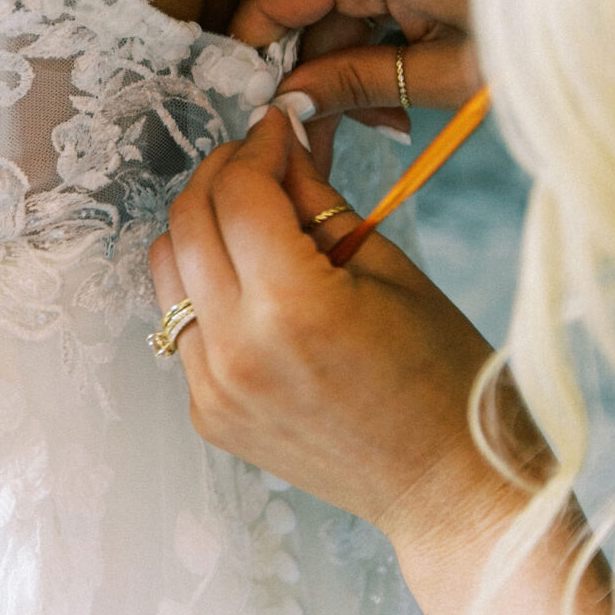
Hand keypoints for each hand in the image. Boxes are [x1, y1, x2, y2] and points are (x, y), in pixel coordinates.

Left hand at [151, 107, 505, 539]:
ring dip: (200, 228)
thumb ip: (317, 201)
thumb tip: (279, 141)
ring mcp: (213, 389)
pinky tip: (254, 285)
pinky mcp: (207, 414)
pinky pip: (182, 324)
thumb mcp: (390, 268)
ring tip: (251, 218)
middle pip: (187, 223)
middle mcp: (236, 351)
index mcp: (293, 307)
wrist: (448, 487)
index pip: (239, 193)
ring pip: (166, 272)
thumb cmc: (443, 377)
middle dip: (220, 174)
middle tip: (259, 160)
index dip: (256, 145)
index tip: (275, 128)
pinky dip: (206, 288)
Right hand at [230, 0, 481, 173]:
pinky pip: (364, 8)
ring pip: (330, 13)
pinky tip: (390, 105)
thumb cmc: (547, 34)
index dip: (249, 47)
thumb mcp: (450, 73)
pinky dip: (364, 54)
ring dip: (333, 71)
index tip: (246, 105)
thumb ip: (360, 81)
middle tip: (302, 139)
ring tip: (369, 129)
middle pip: (298, 4)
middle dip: (293, 71)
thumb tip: (289, 103)